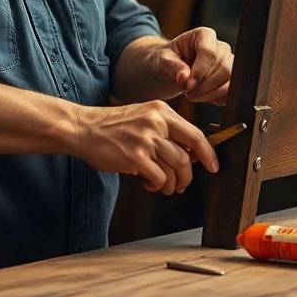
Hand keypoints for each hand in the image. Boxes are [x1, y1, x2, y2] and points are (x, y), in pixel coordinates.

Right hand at [73, 101, 216, 194]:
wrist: (83, 128)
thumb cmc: (112, 127)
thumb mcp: (143, 119)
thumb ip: (166, 132)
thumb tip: (190, 155)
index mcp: (161, 111)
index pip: (195, 134)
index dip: (208, 153)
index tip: (213, 166)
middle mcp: (156, 122)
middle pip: (187, 155)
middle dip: (188, 176)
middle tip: (182, 185)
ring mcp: (145, 139)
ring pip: (174, 169)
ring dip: (171, 184)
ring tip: (162, 186)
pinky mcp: (135, 157)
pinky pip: (158, 178)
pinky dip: (156, 186)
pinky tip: (146, 182)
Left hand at [150, 27, 232, 104]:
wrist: (170, 69)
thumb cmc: (166, 60)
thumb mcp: (163, 60)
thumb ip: (173, 66)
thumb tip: (184, 77)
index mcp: (203, 35)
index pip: (209, 52)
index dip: (200, 71)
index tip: (188, 85)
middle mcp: (220, 46)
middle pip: (223, 67)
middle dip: (205, 85)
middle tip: (188, 94)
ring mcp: (228, 61)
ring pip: (230, 79)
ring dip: (212, 93)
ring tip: (193, 96)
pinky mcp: (230, 76)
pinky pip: (231, 90)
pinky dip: (218, 98)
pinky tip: (203, 98)